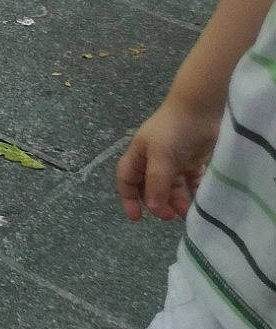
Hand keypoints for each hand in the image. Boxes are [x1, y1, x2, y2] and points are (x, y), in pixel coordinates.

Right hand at [117, 97, 222, 221]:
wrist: (200, 109)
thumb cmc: (173, 130)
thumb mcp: (160, 156)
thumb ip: (156, 183)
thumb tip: (152, 209)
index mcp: (139, 155)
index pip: (127, 180)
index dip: (128, 199)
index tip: (136, 219)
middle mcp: (154, 159)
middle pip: (150, 187)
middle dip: (157, 203)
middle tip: (169, 216)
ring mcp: (174, 160)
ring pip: (172, 187)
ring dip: (176, 201)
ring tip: (185, 211)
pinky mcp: (192, 161)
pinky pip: (190, 182)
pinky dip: (192, 192)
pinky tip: (198, 201)